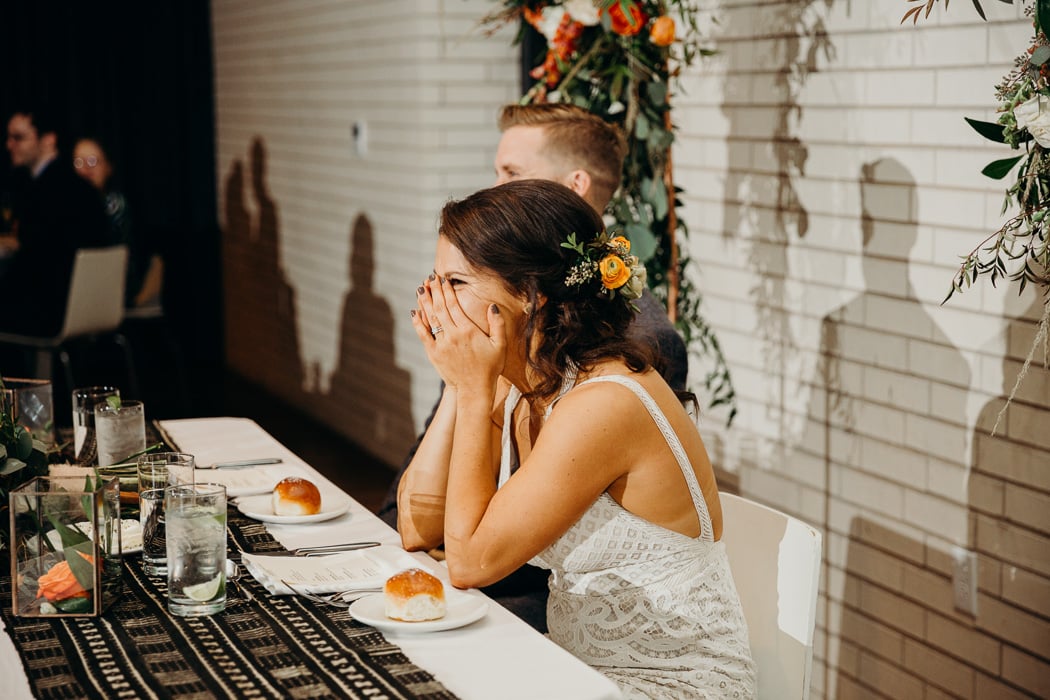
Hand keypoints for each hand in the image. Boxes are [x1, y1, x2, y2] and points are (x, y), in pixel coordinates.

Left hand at [411, 276, 504, 394]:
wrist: (474, 389)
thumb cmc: (490, 367)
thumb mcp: (500, 345)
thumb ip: (498, 324)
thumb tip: (491, 305)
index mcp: (468, 331)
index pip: (454, 305)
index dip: (447, 290)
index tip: (443, 279)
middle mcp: (453, 335)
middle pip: (440, 308)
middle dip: (434, 291)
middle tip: (430, 278)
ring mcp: (441, 345)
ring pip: (430, 318)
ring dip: (425, 302)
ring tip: (421, 289)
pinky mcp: (434, 354)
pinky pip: (423, 334)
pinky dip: (418, 322)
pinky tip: (415, 312)